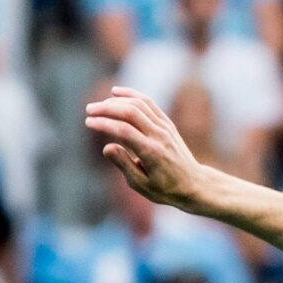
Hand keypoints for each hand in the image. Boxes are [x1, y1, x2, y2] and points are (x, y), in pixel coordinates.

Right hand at [86, 86, 213, 211]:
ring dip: (116, 101)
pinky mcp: (167, 123)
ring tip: (99, 105)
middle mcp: (159, 136)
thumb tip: (107, 147)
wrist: (194, 184)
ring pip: (139, 104)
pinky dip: (132, 95)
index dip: (104, 124)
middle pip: (130, 112)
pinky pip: (148, 103)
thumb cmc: (165, 189)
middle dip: (107, 108)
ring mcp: (165, 127)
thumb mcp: (142, 185)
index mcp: (151, 152)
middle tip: (89, 110)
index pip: (123, 130)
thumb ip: (124, 165)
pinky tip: (116, 93)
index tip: (88, 122)